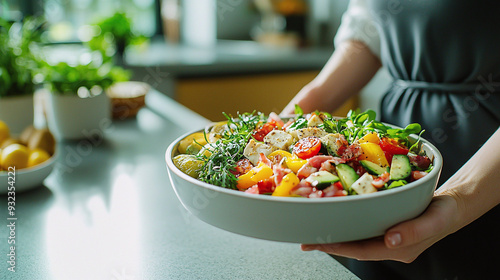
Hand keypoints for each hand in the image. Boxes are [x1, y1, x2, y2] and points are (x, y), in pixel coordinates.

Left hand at [301, 194, 457, 262]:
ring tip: (313, 228)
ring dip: (335, 233)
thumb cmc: (445, 214)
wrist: (453, 206)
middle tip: (305, 239)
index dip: (338, 247)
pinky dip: (346, 220)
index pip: (361, 251)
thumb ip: (414, 231)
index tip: (318, 243)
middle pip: (353, 245)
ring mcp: (385, 236)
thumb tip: (390, 240)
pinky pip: (362, 225)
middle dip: (329, 243)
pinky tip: (334, 214)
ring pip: (355, 236)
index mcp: (397, 249)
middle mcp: (387, 244)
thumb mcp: (434, 220)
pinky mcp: (384, 224)